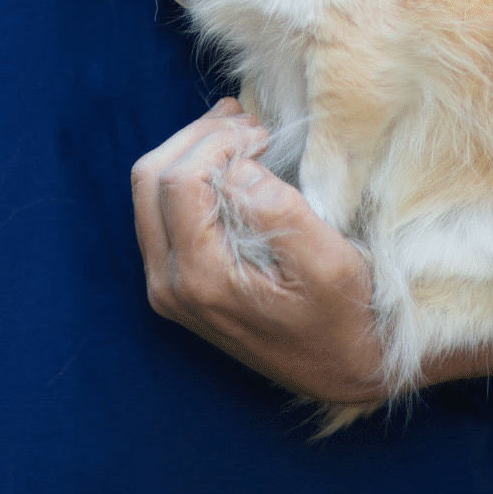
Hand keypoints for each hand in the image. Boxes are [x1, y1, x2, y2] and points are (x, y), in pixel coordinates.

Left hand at [130, 101, 384, 407]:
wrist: (342, 372)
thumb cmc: (344, 319)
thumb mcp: (329, 264)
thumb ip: (279, 213)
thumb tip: (237, 169)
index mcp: (201, 279)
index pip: (180, 180)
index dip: (217, 142)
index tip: (263, 133)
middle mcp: (169, 284)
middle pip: (150, 178)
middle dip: (196, 137)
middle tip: (248, 121)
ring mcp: (166, 285)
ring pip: (148, 190)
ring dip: (190, 150)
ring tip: (240, 131)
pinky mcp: (175, 282)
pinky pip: (161, 210)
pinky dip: (189, 173)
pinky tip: (228, 160)